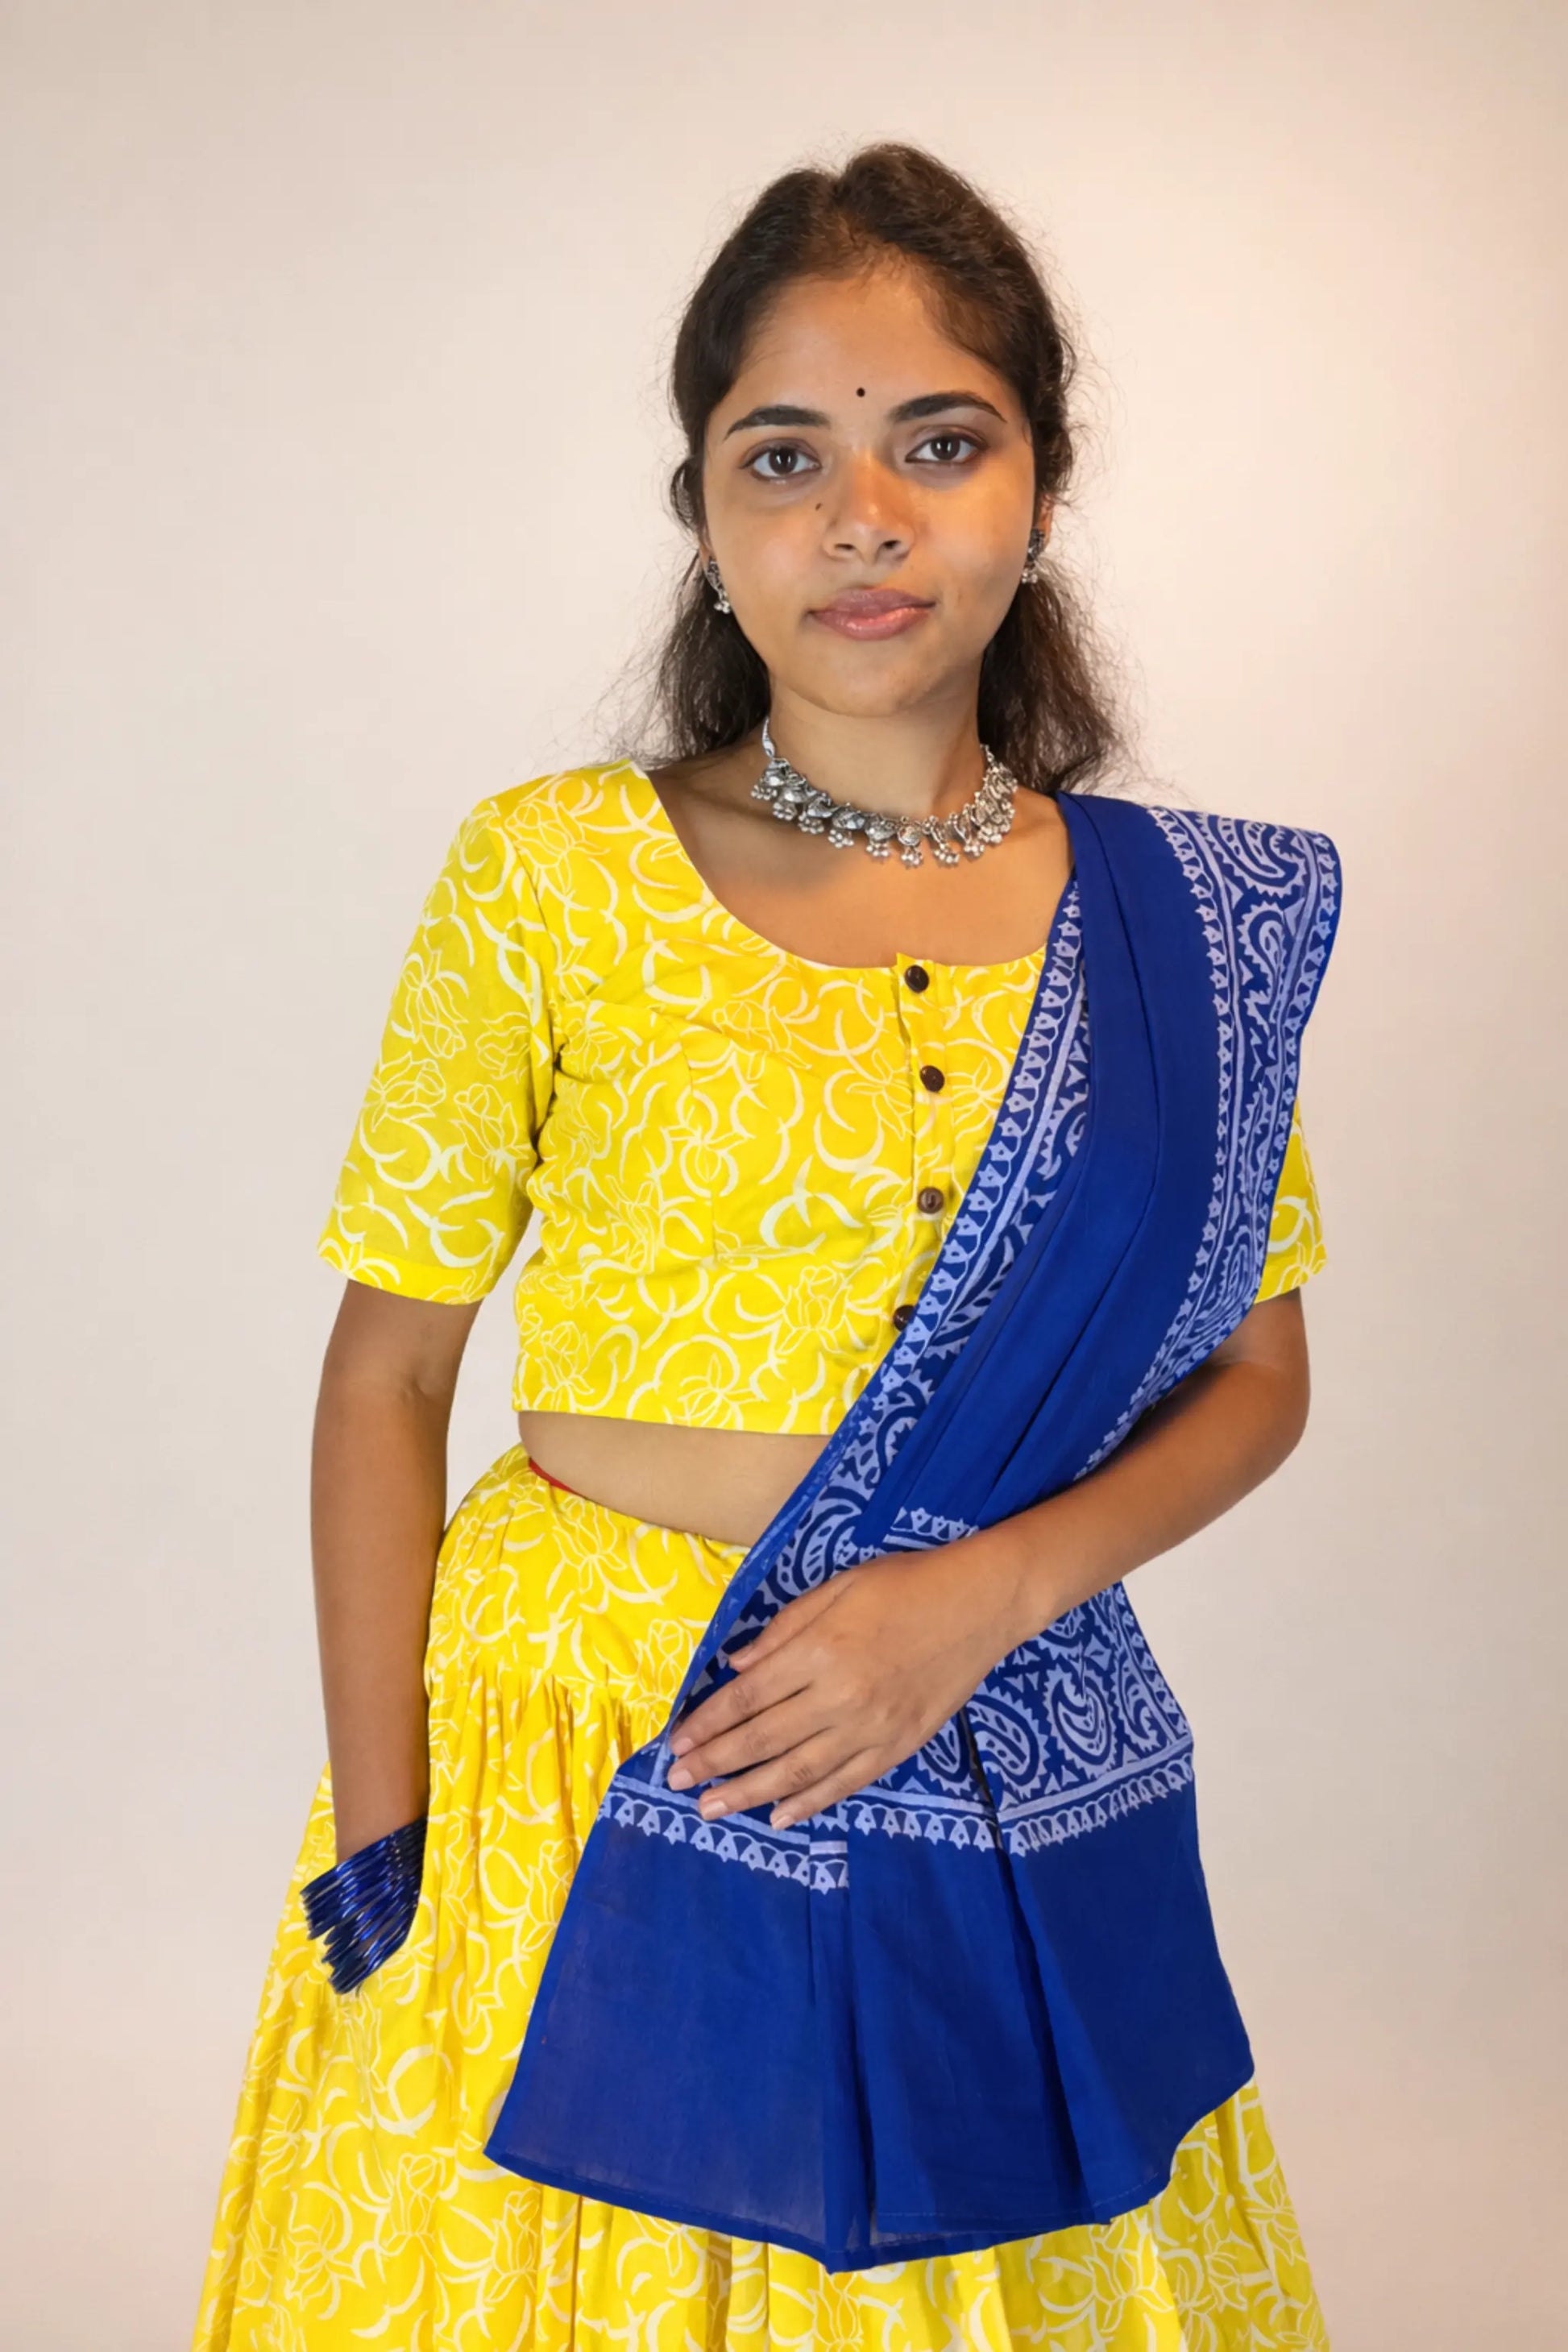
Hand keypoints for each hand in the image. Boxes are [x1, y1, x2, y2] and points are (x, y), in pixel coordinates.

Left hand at [664, 1542, 1027, 1829]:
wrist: (981, 1603)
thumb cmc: (904, 1584)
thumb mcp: (837, 1588)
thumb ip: (783, 1630)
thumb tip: (735, 1667)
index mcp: (820, 1651)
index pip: (747, 1698)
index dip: (708, 1724)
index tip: (676, 1743)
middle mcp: (840, 1697)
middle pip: (763, 1740)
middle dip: (715, 1765)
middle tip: (678, 1783)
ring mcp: (871, 1728)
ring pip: (798, 1772)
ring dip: (749, 1794)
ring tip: (712, 1809)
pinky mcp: (899, 1746)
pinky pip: (845, 1783)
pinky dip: (809, 1803)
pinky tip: (778, 1816)